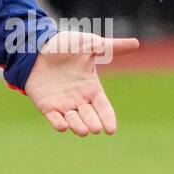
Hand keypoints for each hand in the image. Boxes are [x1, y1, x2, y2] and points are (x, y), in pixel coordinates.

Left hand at [23, 28, 139, 135]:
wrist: (36, 45)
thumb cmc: (65, 45)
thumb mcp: (89, 44)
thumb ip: (111, 47)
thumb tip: (137, 43)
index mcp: (91, 88)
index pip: (104, 108)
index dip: (108, 119)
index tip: (111, 130)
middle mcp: (79, 99)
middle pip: (91, 118)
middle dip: (93, 124)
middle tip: (95, 128)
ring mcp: (63, 104)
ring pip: (75, 122)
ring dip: (78, 127)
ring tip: (82, 129)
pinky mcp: (46, 106)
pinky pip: (54, 120)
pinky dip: (59, 125)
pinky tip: (63, 125)